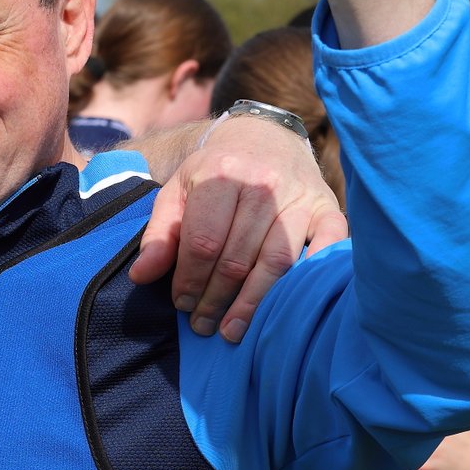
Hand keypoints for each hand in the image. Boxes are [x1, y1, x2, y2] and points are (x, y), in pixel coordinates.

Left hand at [130, 115, 346, 340]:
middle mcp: (263, 184)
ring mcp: (299, 196)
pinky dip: (313, 273)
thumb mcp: (176, 193)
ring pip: (277, 261)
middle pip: (238, 258)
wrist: (263, 138)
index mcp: (220, 175)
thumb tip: (141, 277)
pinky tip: (293, 304)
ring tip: (232, 331)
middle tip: (202, 326)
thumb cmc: (214, 174)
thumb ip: (159, 235)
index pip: (203, 242)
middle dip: (216, 299)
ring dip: (253, 302)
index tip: (180, 304)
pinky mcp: (328, 207)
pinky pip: (328, 245)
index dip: (189, 280)